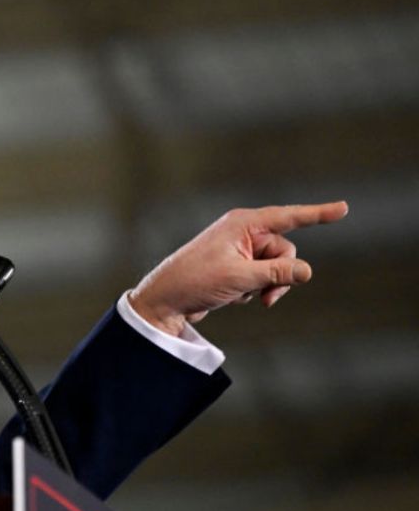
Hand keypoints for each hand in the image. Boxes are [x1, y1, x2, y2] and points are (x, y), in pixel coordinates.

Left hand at [129, 201, 348, 336]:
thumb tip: (307, 271)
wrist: (165, 302)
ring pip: (276, 267)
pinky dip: (252, 290)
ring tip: (244, 296)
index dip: (318, 214)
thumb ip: (277, 273)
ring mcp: (239, 250)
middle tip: (264, 295)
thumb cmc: (195, 281)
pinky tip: (230, 296)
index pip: (288, 217)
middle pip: (286, 249)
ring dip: (267, 286)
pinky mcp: (235, 267)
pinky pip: (261, 278)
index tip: (344, 208)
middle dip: (282, 274)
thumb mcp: (241, 278)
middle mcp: (242, 232)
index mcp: (242, 224)